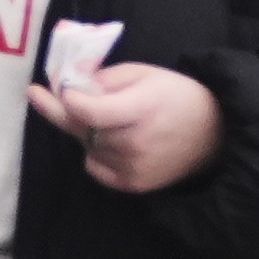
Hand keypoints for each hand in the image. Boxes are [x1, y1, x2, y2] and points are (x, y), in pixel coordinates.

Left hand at [31, 56, 226, 193]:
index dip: (66, 101)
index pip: (90, 111)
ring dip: (86, 132)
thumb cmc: (178, 96)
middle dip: (65, 111)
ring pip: (86, 146)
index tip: (50, 89)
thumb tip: (69, 83)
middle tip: (43, 96)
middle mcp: (137, 142)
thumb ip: (106, 77)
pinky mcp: (134, 185)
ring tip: (107, 120)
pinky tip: (112, 141)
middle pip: (82, 129)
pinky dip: (95, 153)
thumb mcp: (145, 73)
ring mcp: (134, 167)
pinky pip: (94, 167)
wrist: (215, 134)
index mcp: (143, 109)